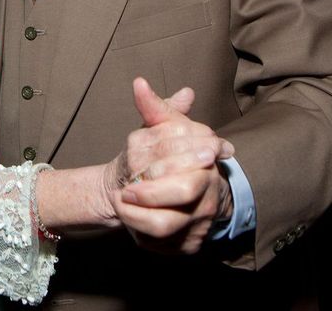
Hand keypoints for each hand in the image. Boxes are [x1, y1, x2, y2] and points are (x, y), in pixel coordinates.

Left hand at [108, 78, 234, 253]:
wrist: (177, 192)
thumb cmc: (167, 155)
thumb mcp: (163, 129)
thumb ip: (153, 108)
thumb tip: (139, 84)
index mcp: (207, 162)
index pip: (191, 162)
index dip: (159, 166)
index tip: (132, 165)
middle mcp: (210, 194)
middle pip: (183, 193)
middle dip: (148, 193)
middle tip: (124, 191)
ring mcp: (201, 222)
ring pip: (167, 225)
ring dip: (137, 217)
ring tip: (122, 206)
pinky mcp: (189, 245)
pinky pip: (163, 247)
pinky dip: (141, 236)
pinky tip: (131, 223)